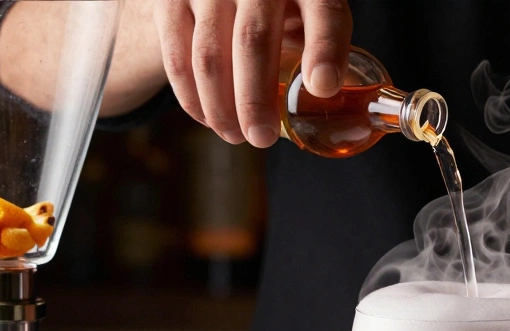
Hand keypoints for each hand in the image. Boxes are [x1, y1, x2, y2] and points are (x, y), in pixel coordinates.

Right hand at [154, 0, 352, 145]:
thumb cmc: (280, 5)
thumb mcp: (307, 13)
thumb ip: (322, 48)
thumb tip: (333, 103)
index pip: (323, 11)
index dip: (324, 49)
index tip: (323, 88)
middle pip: (253, 41)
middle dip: (255, 100)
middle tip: (261, 138)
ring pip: (209, 56)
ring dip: (221, 107)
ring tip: (235, 135)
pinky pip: (177, 57)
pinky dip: (192, 97)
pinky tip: (208, 118)